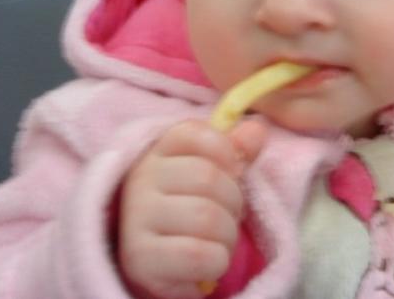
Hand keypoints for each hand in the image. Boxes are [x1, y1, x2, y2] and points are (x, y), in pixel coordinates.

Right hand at [118, 118, 265, 298]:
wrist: (161, 262)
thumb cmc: (193, 208)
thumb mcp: (216, 173)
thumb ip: (237, 150)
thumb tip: (256, 130)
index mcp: (157, 152)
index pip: (194, 133)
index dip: (226, 151)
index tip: (232, 171)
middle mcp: (140, 181)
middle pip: (208, 178)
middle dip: (234, 201)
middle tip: (228, 215)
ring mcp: (136, 219)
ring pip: (206, 218)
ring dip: (228, 235)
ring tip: (219, 240)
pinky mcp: (140, 259)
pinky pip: (199, 255)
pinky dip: (218, 261)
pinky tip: (208, 261)